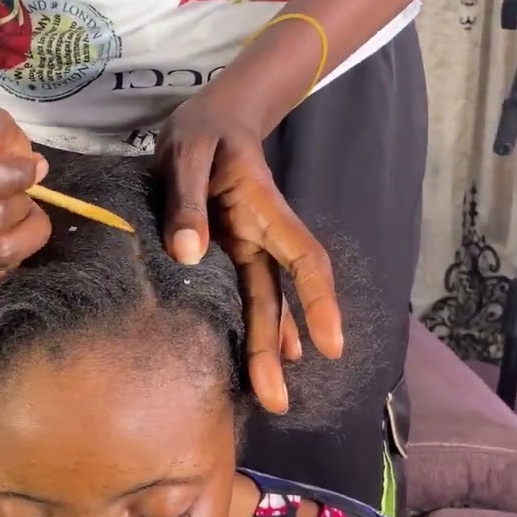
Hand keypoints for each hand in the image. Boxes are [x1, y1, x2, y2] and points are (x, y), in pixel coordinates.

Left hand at [156, 91, 342, 414]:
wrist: (210, 116)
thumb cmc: (202, 130)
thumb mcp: (187, 151)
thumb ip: (186, 199)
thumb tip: (187, 253)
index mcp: (263, 208)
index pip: (304, 258)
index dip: (318, 301)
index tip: (330, 344)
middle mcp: (260, 235)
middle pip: (276, 296)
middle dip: (277, 348)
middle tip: (277, 401)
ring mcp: (244, 246)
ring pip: (260, 302)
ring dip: (266, 346)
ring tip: (268, 396)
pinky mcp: (225, 251)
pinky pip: (240, 293)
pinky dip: (249, 325)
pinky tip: (256, 357)